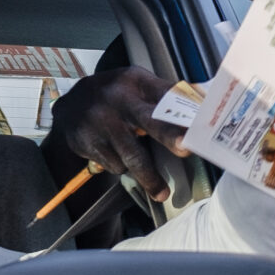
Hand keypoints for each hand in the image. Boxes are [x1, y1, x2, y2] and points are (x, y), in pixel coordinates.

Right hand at [46, 65, 185, 201]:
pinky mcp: (87, 141)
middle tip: (185, 149)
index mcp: (136, 82)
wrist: (69, 105)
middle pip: (150, 120)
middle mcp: (118, 99)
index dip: (183, 109)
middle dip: (169, 135)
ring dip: (148, 176)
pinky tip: (118, 157)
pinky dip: (121, 166)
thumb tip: (204, 100)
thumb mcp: (137, 85)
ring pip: (132, 156)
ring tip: (161, 192)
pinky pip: (114, 164)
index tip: (198, 126)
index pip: (166, 94)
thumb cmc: (115, 96)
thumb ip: (166, 94)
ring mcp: (101, 121)